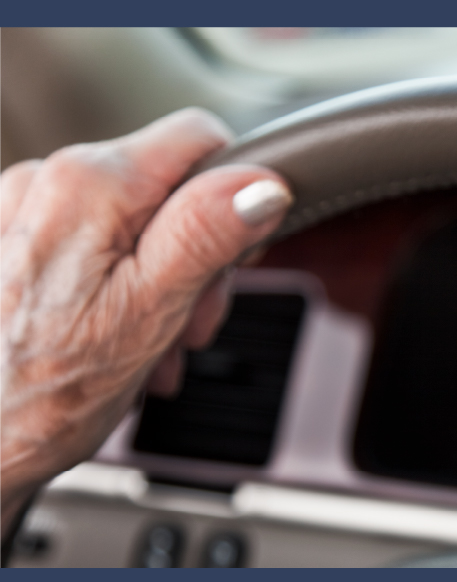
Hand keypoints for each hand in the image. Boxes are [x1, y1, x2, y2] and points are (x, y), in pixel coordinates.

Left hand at [1, 109, 291, 534]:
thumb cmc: (38, 397)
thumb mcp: (148, 314)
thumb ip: (206, 235)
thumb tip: (261, 184)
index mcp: (89, 184)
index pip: (202, 138)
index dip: (236, 198)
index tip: (233, 260)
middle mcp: (45, 180)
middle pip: (170, 186)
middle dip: (196, 258)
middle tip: (186, 325)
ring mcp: (20, 211)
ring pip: (135, 220)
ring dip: (159, 284)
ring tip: (146, 347)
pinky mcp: (10, 243)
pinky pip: (91, 244)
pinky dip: (115, 289)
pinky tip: (112, 339)